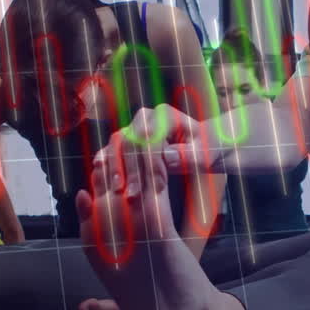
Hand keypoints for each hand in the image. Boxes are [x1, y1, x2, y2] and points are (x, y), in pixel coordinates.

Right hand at [93, 106, 209, 189]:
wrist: (200, 146)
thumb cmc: (204, 150)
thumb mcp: (205, 154)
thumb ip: (189, 156)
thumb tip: (168, 157)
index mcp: (165, 115)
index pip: (151, 136)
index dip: (152, 162)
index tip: (157, 185)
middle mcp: (146, 117)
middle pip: (131, 139)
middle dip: (132, 168)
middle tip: (134, 194)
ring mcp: (134, 126)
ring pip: (118, 143)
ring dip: (117, 168)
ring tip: (120, 191)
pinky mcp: (128, 138)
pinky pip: (113, 148)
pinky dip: (108, 162)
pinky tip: (104, 177)